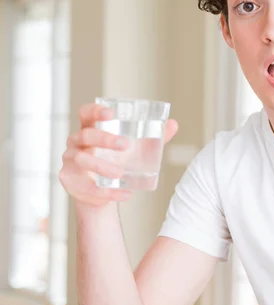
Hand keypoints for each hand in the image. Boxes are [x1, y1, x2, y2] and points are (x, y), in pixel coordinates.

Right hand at [58, 103, 178, 206]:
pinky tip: (124, 194)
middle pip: (86, 135)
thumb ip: (153, 137)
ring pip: (82, 160)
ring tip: (120, 174)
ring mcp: (70, 161)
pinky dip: (107, 191)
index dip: (95, 110)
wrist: (103, 192)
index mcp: (91, 129)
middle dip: (105, 139)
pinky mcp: (70, 181)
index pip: (86, 113)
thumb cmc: (117, 162)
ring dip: (102, 167)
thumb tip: (173, 124)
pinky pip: (87, 186)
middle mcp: (76, 142)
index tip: (111, 113)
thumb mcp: (135, 149)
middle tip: (125, 145)